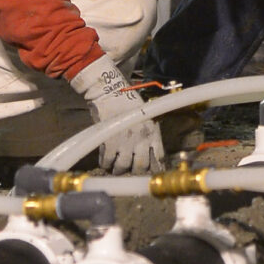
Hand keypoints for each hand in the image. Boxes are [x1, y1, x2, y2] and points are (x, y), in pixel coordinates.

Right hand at [69, 56, 162, 173]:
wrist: (111, 92)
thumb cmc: (128, 103)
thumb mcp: (146, 116)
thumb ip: (148, 133)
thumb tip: (148, 151)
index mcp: (153, 132)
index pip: (159, 157)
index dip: (155, 167)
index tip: (150, 171)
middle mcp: (141, 139)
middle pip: (141, 166)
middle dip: (135, 170)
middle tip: (129, 169)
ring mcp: (125, 142)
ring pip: (123, 166)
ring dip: (118, 169)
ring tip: (115, 168)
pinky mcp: (110, 142)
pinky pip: (107, 161)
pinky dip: (105, 163)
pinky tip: (105, 161)